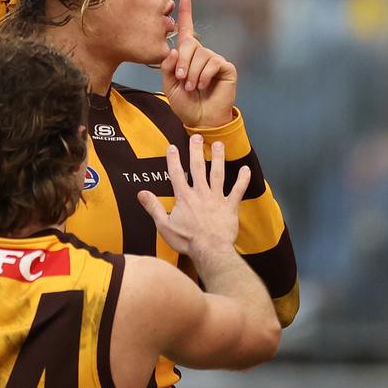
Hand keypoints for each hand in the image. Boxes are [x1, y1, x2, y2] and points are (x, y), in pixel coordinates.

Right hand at [137, 134, 249, 261]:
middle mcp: (201, 193)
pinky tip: (246, 169)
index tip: (172, 147)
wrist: (210, 250)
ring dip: (218, 158)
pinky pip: (238, 190)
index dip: (174, 159)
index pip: (177, 174)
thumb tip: (141, 194)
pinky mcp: (230, 206)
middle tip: (196, 137)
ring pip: (218, 174)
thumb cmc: (187, 240)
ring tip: (219, 144)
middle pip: (198, 168)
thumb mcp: (164, 225)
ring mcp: (216, 198)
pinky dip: (243, 180)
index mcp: (184, 197)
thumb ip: (153, 207)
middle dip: (196, 151)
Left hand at [161, 0, 237, 127]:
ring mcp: (214, 59)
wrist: (200, 119)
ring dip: (193, 73)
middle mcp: (202, 54)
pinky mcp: (226, 68)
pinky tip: (204, 86)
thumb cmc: (185, 104)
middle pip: (190, 44)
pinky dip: (204, 76)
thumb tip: (174, 50)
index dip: (185, 13)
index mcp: (187, 56)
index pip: (186, 31)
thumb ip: (168, 67)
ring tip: (192, 87)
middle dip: (182, 62)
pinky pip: (213, 63)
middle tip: (181, 79)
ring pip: (201, 55)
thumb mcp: (169, 85)